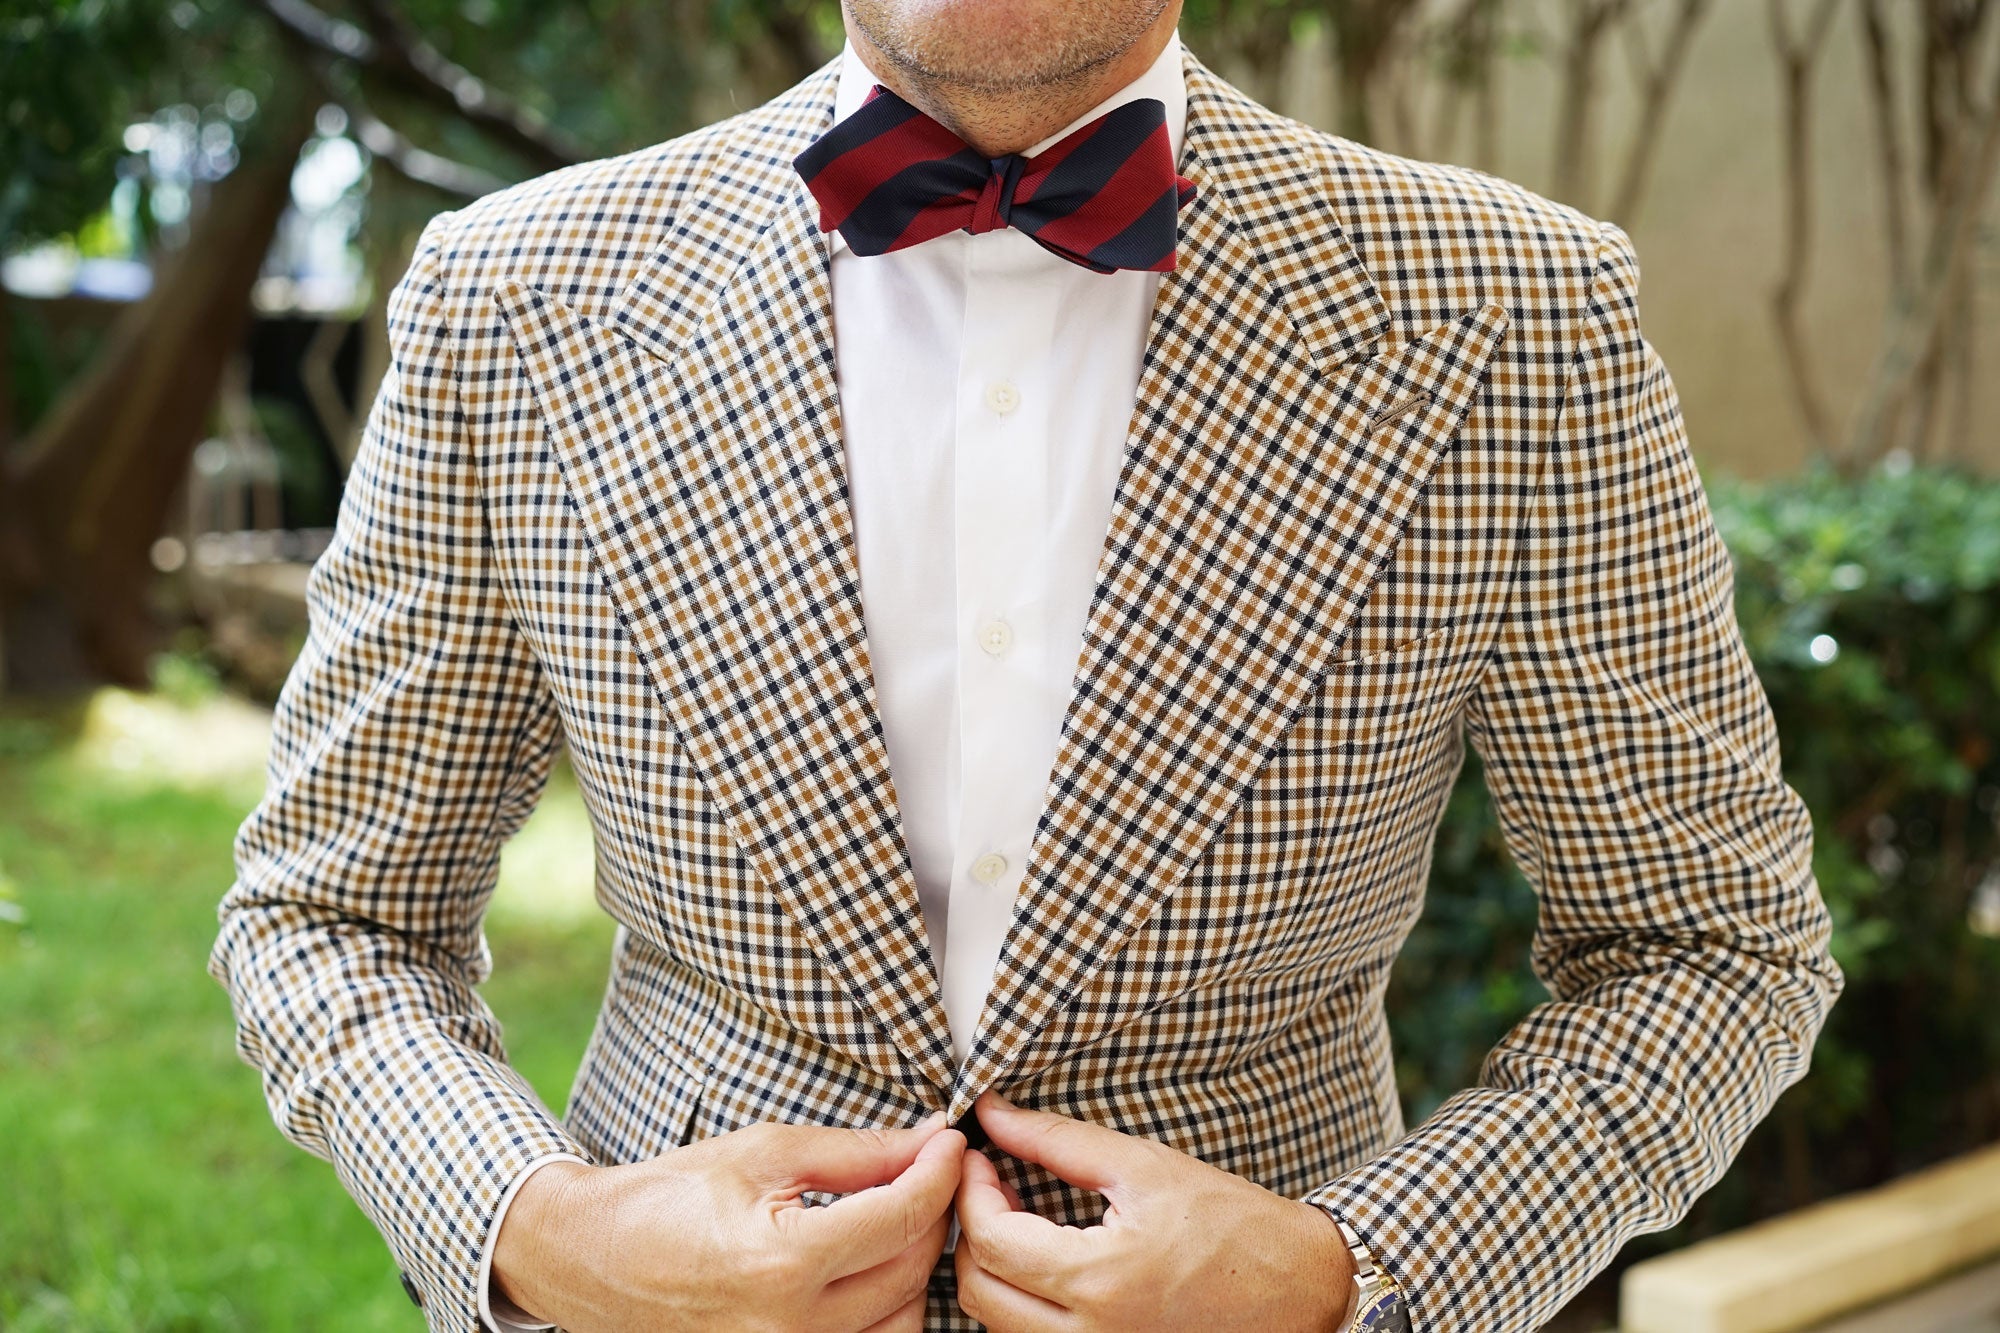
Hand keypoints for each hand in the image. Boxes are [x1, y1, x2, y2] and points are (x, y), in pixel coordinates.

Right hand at [492, 1111, 963, 1331]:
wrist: (595, 1257)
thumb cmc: (671, 1196)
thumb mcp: (764, 1152)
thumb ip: (856, 1153)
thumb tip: (927, 1142)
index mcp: (781, 1263)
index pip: (900, 1218)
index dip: (938, 1172)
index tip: (951, 1143)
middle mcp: (788, 1330)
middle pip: (910, 1271)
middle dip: (931, 1212)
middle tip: (926, 1171)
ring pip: (903, 1322)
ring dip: (912, 1267)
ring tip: (894, 1221)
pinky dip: (885, 1311)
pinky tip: (870, 1270)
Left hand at [953, 1091, 1354, 1331]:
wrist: (1300, 1289)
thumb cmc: (1234, 1226)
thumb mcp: (1145, 1167)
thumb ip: (1058, 1140)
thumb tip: (994, 1114)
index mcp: (1101, 1280)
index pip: (991, 1241)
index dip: (971, 1192)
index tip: (981, 1158)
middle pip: (979, 1291)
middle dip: (971, 1231)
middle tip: (993, 1185)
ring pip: (997, 1324)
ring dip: (993, 1268)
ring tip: (1021, 1218)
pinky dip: (1021, 1301)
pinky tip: (1046, 1260)